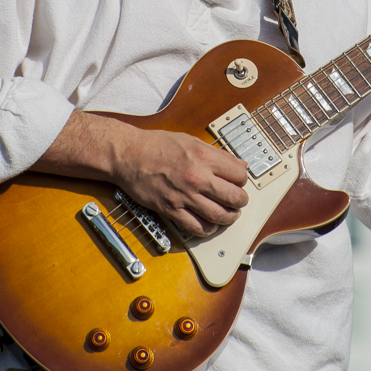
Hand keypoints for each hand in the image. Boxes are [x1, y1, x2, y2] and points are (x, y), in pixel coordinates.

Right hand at [113, 128, 248, 238]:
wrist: (128, 155)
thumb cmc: (156, 145)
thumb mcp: (190, 140)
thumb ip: (215, 154)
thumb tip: (237, 164)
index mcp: (204, 157)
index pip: (240, 175)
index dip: (242, 180)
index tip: (239, 182)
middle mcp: (198, 177)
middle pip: (234, 197)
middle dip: (240, 201)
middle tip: (238, 201)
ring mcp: (185, 195)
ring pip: (219, 216)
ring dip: (229, 218)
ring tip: (229, 215)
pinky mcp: (171, 209)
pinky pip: (196, 227)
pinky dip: (207, 229)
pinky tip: (209, 225)